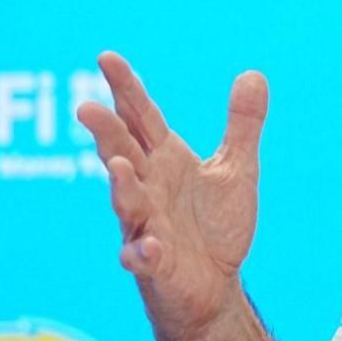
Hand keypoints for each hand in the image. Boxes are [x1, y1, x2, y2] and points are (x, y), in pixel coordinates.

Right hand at [76, 52, 269, 340]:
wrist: (215, 284)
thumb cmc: (215, 225)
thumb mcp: (236, 169)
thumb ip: (242, 124)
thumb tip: (253, 73)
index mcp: (166, 160)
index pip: (141, 117)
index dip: (125, 88)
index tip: (106, 57)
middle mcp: (148, 187)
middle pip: (123, 152)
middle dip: (106, 132)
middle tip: (88, 107)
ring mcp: (146, 224)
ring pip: (126, 201)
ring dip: (120, 186)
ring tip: (117, 166)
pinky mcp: (154, 264)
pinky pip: (142, 257)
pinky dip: (143, 252)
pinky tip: (150, 248)